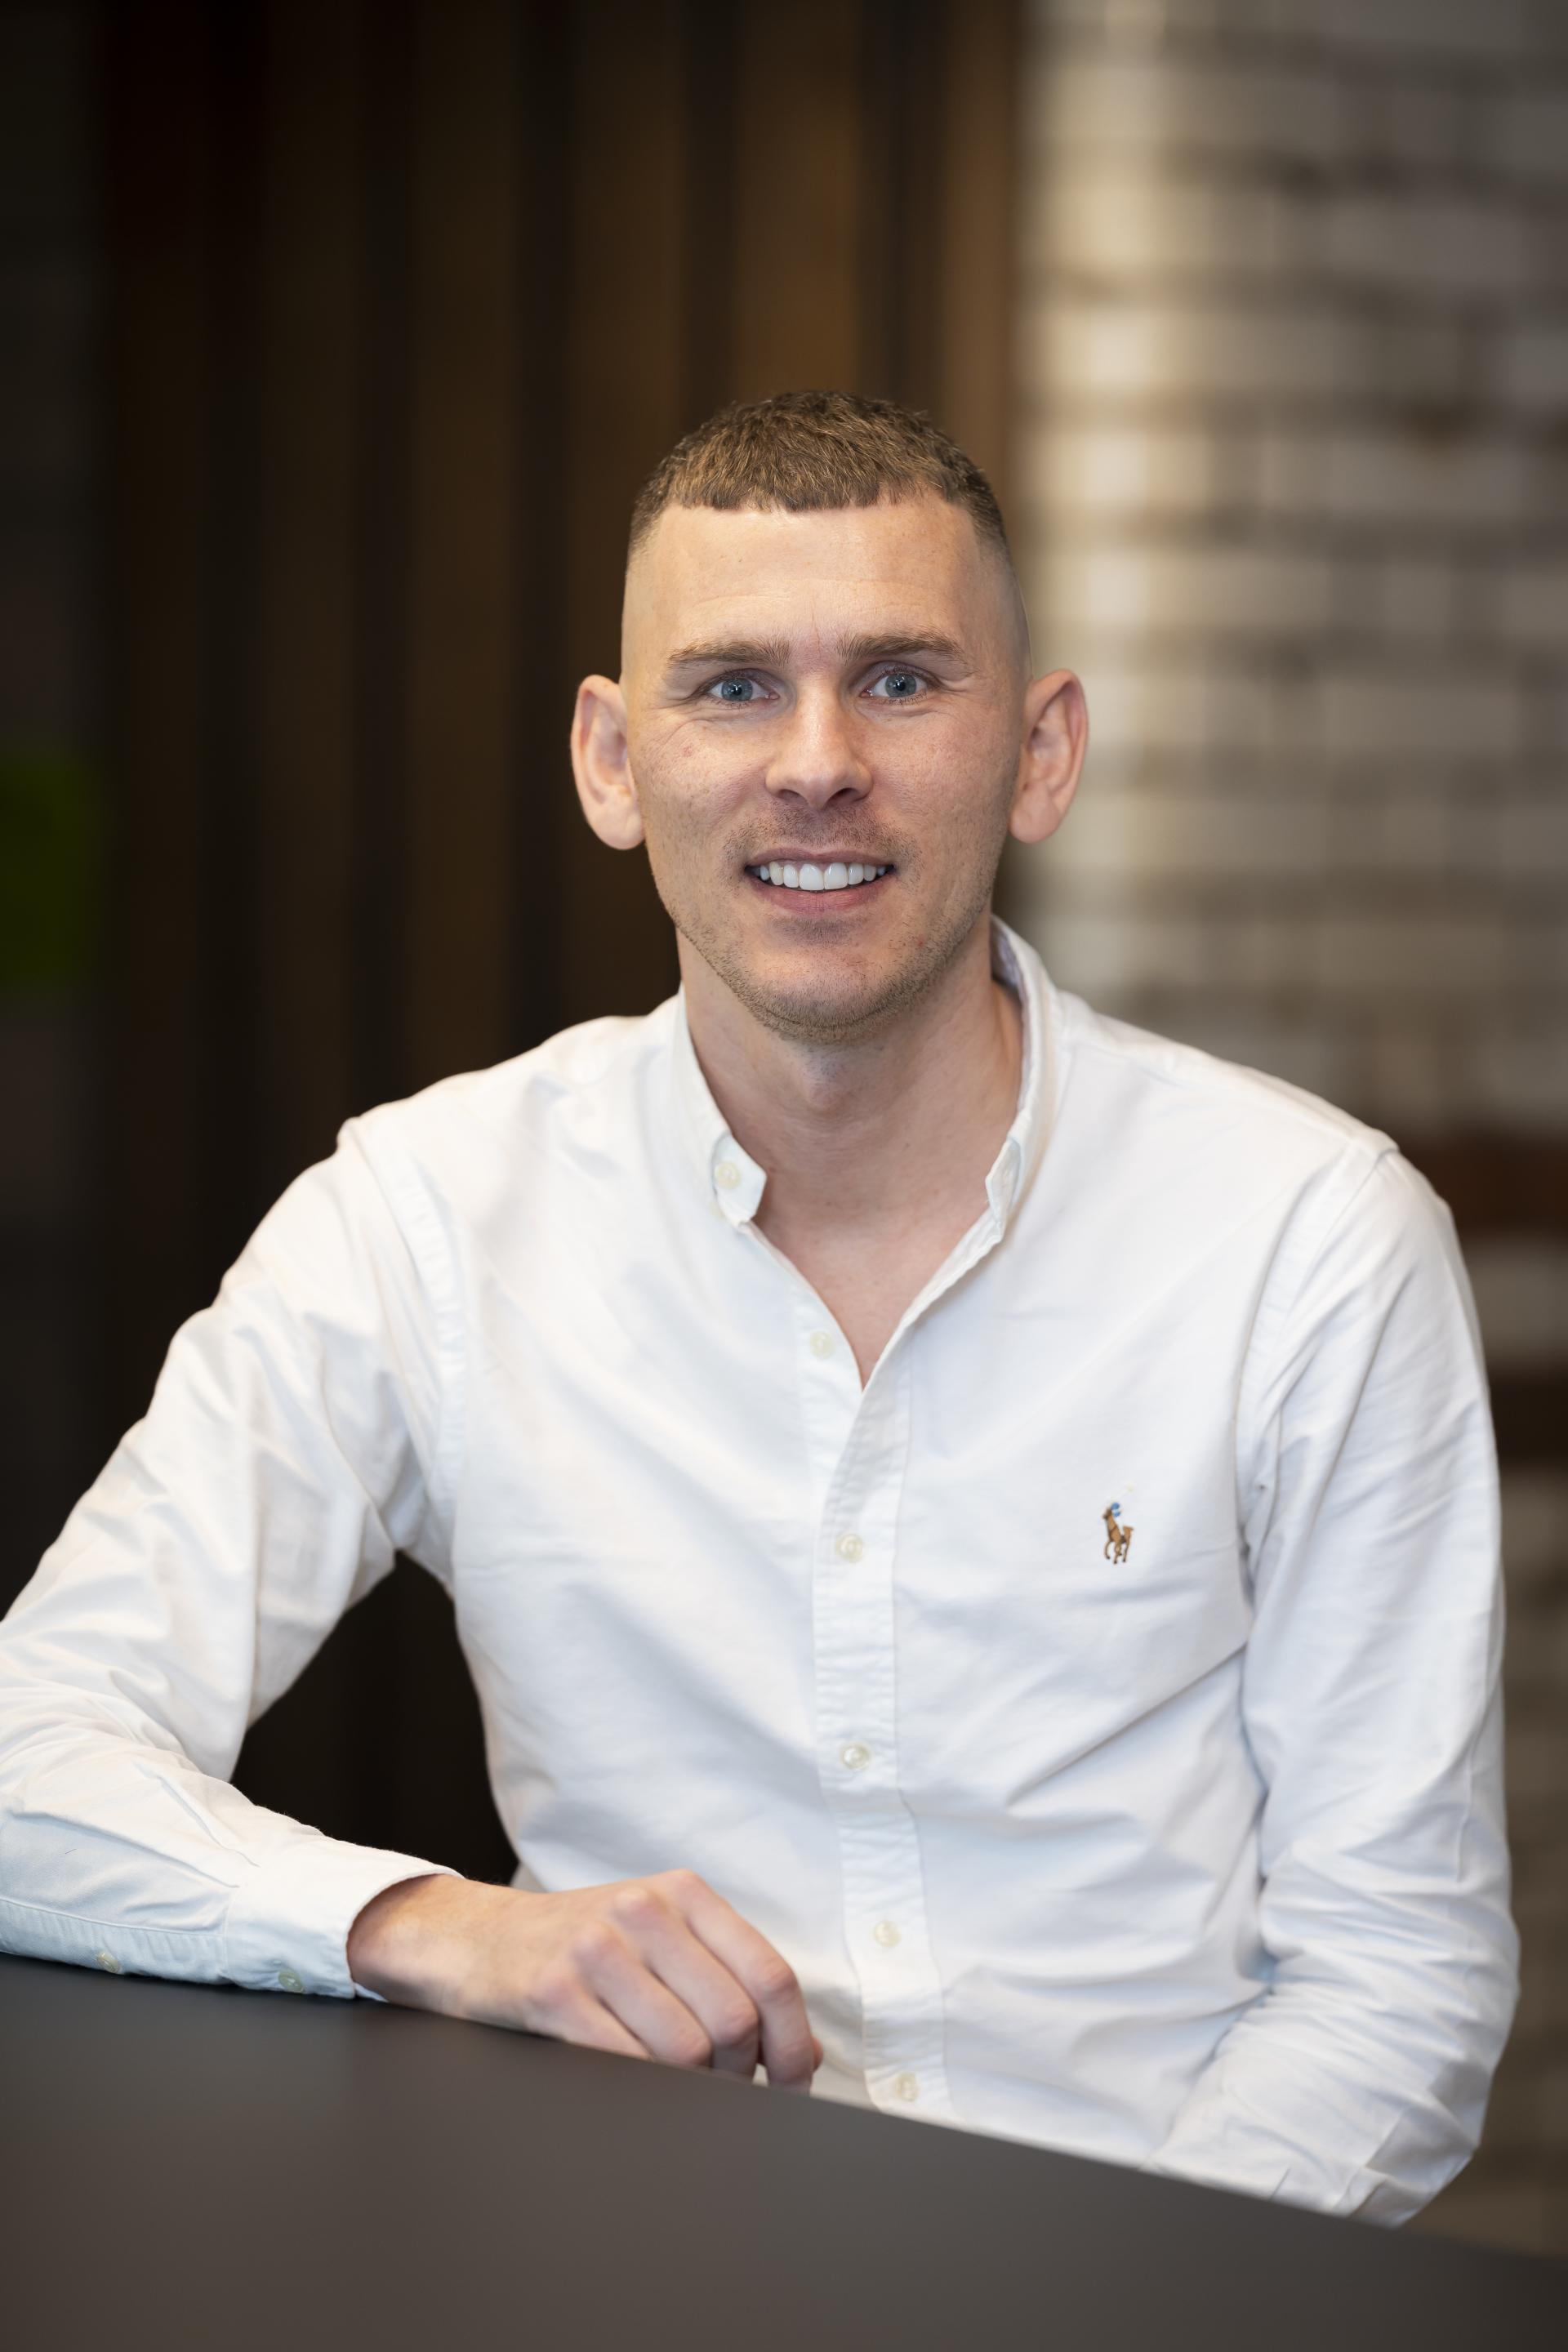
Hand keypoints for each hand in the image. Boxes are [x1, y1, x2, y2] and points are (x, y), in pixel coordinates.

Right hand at [347, 1870, 821, 2088]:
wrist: (476, 1938)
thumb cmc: (583, 1946)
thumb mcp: (660, 1935)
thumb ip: (728, 1978)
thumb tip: (806, 2051)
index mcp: (684, 1894)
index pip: (770, 1976)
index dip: (793, 2045)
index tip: (794, 2085)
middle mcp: (644, 1910)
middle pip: (733, 2021)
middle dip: (740, 2077)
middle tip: (725, 2094)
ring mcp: (596, 1948)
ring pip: (685, 2050)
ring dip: (694, 2091)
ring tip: (681, 2092)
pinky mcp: (552, 1991)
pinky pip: (625, 2063)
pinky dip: (645, 2091)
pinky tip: (639, 2088)